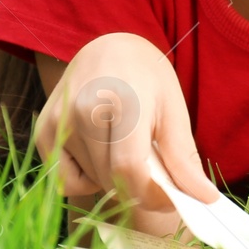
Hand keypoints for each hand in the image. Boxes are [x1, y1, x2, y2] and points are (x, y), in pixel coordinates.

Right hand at [31, 39, 220, 235]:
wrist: (108, 49)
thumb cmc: (146, 79)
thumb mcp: (173, 110)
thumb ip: (183, 158)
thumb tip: (205, 199)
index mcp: (123, 100)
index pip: (129, 169)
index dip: (152, 195)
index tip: (170, 198)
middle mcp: (84, 110)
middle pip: (111, 179)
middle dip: (137, 188)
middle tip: (152, 168)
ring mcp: (58, 121)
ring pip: (91, 182)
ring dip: (113, 181)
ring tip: (124, 150)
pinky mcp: (43, 131)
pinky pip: (64, 180)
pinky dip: (86, 179)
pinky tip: (100, 155)